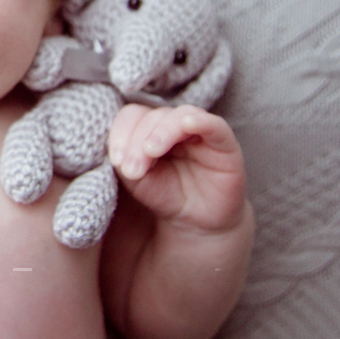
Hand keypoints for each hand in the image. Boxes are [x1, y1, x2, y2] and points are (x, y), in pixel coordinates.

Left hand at [108, 104, 246, 233]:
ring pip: (178, 115)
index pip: (132, 116)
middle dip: (137, 141)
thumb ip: (127, 162)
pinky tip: (187, 125)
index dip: (120, 133)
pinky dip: (200, 121)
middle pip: (151, 115)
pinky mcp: (223, 142)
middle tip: (132, 170)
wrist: (198, 223)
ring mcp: (199, 130)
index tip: (116, 160)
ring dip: (161, 131)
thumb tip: (121, 154)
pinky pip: (213, 124)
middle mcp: (173, 124)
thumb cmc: (167, 196)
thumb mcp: (139, 181)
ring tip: (150, 152)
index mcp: (150, 128)